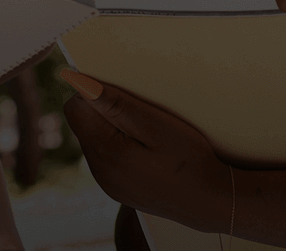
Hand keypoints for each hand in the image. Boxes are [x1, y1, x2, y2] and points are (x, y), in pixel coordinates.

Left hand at [58, 70, 230, 231]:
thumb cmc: (189, 160)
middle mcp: (99, 171)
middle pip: (83, 123)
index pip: (75, 107)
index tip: (125, 92)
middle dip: (105, 109)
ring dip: (113, 127)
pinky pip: (107, 157)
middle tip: (142, 111)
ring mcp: (108, 183)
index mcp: (105, 153)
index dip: (94, 92)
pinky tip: (149, 149)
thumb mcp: (157, 126)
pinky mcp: (118, 189)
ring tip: (148, 131)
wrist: (210, 202)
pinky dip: (121, 145)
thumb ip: (117, 105)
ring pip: (95, 139)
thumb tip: (78, 83)